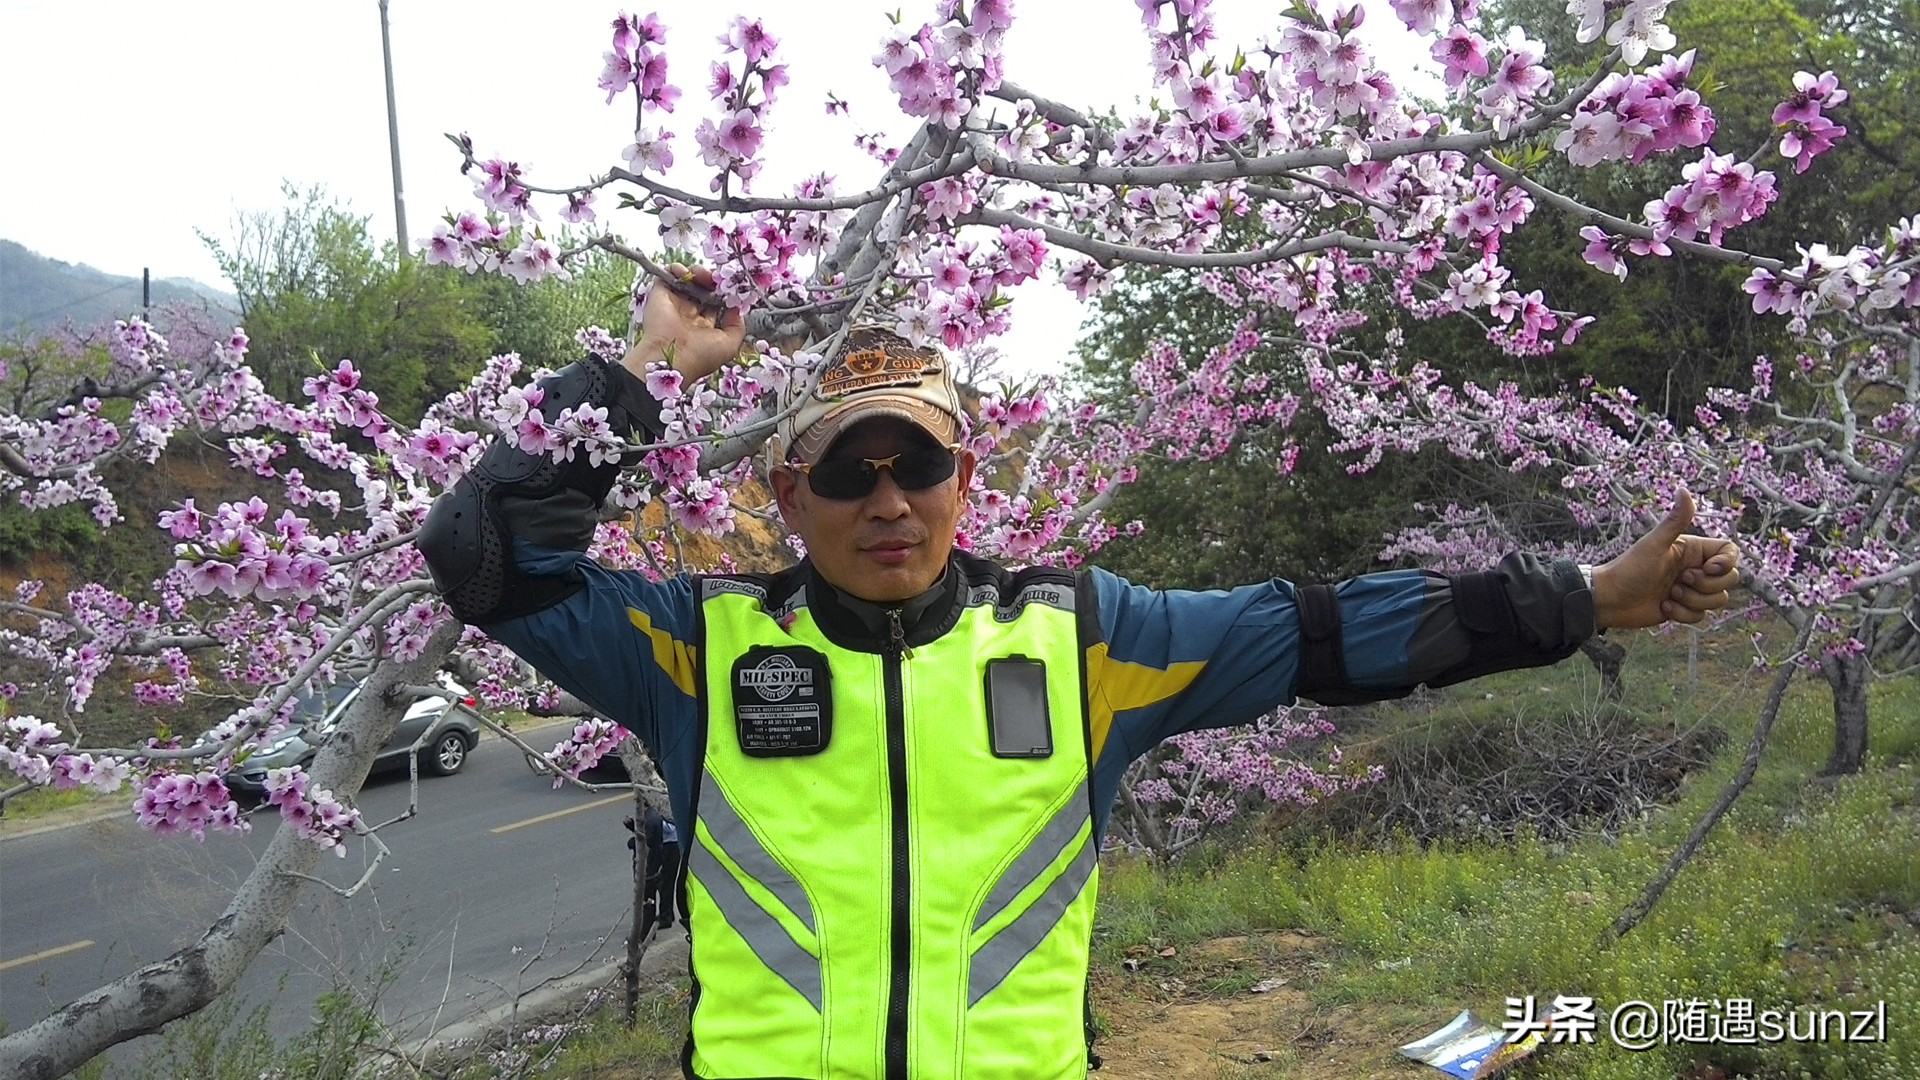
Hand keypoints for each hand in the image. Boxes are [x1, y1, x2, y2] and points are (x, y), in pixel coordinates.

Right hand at [620, 263, 745, 382]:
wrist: (670, 357)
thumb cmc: (701, 355)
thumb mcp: (730, 344)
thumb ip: (737, 325)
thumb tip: (737, 307)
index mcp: (705, 325)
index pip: (716, 301)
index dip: (724, 291)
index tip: (730, 286)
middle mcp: (690, 314)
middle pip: (704, 288)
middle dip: (712, 280)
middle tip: (716, 278)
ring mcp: (675, 303)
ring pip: (688, 279)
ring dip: (697, 272)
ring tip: (700, 274)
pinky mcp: (660, 294)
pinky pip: (668, 275)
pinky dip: (676, 269)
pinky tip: (685, 272)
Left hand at [1590, 491, 1742, 629]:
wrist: (1609, 600)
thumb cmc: (1628, 569)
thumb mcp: (1654, 545)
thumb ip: (1674, 521)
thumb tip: (1684, 490)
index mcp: (1692, 550)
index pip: (1730, 552)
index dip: (1727, 563)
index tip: (1708, 569)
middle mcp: (1695, 568)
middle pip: (1730, 579)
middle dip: (1706, 586)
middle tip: (1680, 581)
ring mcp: (1691, 589)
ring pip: (1717, 599)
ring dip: (1693, 601)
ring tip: (1669, 595)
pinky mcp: (1684, 608)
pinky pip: (1701, 616)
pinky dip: (1684, 615)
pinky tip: (1663, 608)